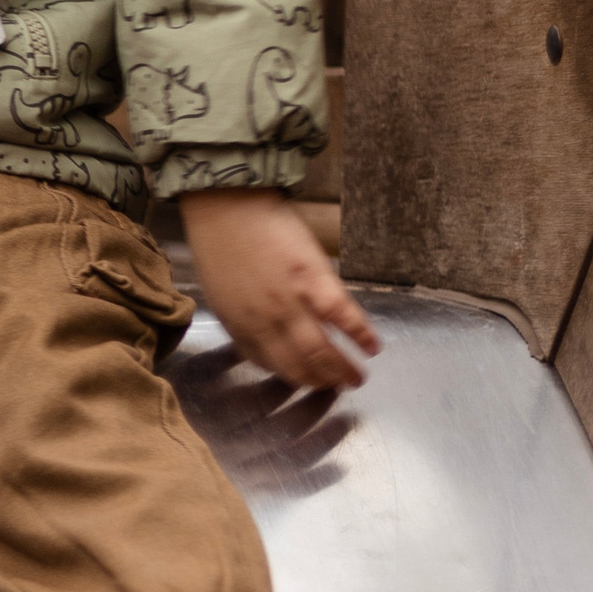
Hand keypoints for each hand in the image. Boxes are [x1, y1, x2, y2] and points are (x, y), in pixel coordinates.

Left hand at [179, 188, 379, 391]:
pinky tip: (374, 347)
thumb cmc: (219, 239)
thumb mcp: (219, 287)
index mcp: (237, 323)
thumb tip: (257, 331)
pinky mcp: (314, 281)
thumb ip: (238, 314)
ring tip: (356, 380)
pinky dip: (361, 335)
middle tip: (335, 389)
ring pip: (321, 351)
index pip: (267, 362)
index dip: (288, 375)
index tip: (303, 380)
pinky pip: (343, 317)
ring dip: (342, 370)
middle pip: (297, 365)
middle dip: (318, 382)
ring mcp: (291, 303)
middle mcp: (264, 322)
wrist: (226, 202)